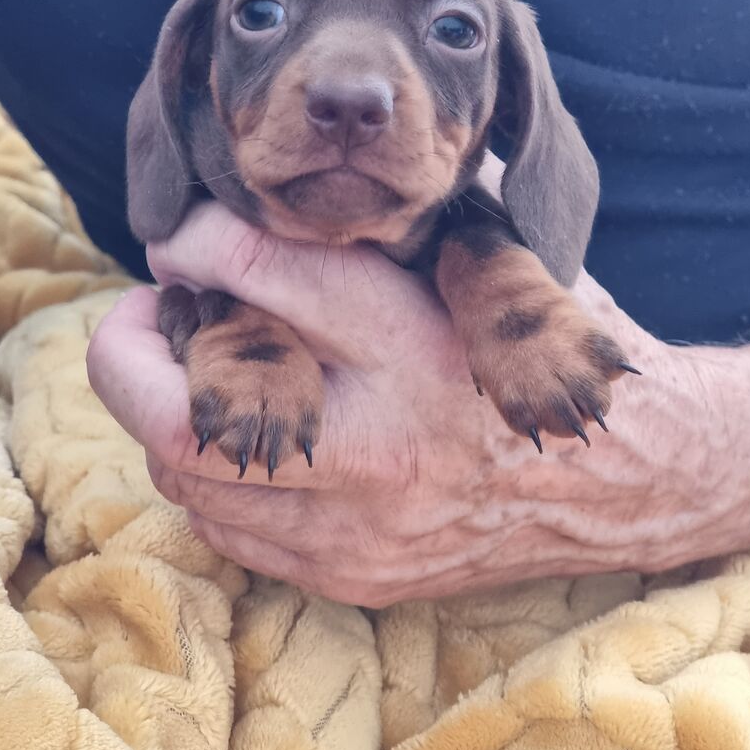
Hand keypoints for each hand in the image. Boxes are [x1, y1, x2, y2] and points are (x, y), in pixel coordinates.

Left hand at [87, 201, 749, 606]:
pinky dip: (212, 472)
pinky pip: (230, 531)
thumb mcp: (495, 257)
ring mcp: (359, 528)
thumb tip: (298, 174)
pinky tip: (246, 433)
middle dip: (130, 352)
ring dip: (167, 411)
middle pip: (187, 412)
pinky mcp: (353, 575)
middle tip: (146, 312)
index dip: (199, 241)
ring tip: (195, 368)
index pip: (266, 273)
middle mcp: (381, 445)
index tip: (185, 239)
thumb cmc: (552, 348)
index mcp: (419, 343)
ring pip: (190, 479)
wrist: (620, 477)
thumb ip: (406, 209)